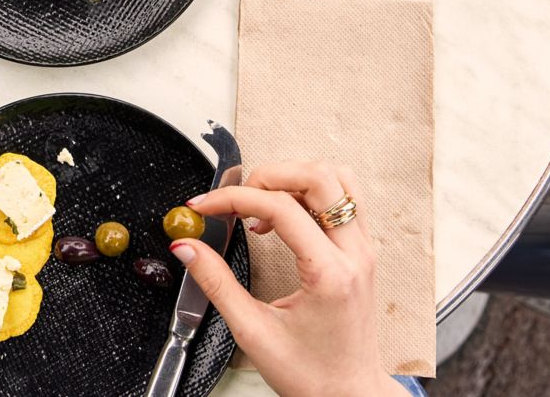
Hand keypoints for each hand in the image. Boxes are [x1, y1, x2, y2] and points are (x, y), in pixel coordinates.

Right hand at [171, 161, 402, 396]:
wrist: (348, 395)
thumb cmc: (311, 375)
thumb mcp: (253, 332)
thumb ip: (216, 283)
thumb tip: (187, 248)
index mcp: (329, 274)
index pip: (281, 208)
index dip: (235, 199)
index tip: (205, 206)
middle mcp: (354, 255)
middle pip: (319, 177)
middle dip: (268, 175)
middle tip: (235, 197)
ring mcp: (363, 250)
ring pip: (338, 179)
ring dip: (294, 177)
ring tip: (261, 201)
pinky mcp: (361, 252)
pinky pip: (345, 198)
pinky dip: (310, 192)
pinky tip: (283, 213)